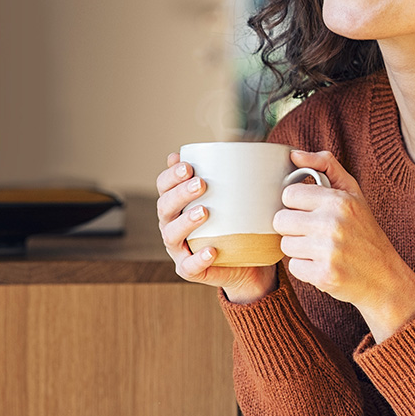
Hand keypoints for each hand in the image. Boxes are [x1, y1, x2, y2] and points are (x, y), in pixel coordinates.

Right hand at [155, 151, 276, 303]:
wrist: (250, 263)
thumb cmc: (241, 223)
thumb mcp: (239, 197)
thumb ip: (236, 174)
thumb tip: (242, 145)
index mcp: (179, 204)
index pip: (164, 186)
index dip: (170, 175)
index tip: (188, 165)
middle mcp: (173, 225)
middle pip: (165, 207)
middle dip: (179, 194)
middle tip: (201, 184)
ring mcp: (180, 249)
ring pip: (171, 235)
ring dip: (185, 223)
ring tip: (204, 212)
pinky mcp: (191, 270)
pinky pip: (189, 267)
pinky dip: (198, 259)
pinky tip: (212, 251)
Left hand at [277, 150, 414, 340]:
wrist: (384, 276)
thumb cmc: (365, 231)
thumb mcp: (353, 193)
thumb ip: (326, 166)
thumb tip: (294, 154)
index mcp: (339, 200)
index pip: (289, 194)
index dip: (297, 204)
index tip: (311, 211)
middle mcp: (333, 224)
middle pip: (281, 220)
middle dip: (294, 227)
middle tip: (313, 232)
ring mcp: (328, 251)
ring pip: (285, 244)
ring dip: (298, 248)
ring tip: (320, 249)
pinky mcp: (324, 275)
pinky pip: (293, 267)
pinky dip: (305, 268)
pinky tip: (323, 264)